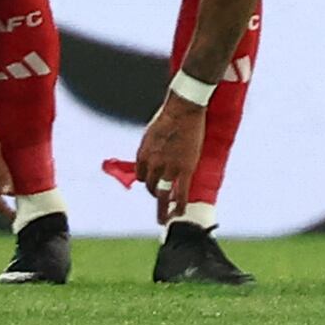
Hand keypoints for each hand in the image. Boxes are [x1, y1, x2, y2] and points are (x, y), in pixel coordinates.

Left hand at [130, 89, 204, 214]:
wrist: (183, 109)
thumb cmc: (169, 116)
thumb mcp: (152, 133)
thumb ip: (151, 148)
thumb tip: (153, 157)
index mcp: (142, 155)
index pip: (140, 176)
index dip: (147, 181)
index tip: (154, 184)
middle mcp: (152, 164)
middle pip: (150, 186)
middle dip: (154, 195)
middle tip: (160, 204)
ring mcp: (168, 168)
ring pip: (162, 193)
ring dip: (163, 206)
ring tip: (167, 215)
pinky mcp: (184, 170)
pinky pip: (180, 193)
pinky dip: (178, 206)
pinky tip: (178, 213)